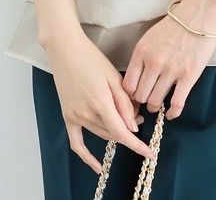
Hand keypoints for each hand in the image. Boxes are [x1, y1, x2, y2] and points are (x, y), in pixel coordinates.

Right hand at [44, 31, 152, 173]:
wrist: (65, 49)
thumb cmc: (91, 58)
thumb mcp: (113, 76)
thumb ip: (124, 103)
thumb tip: (133, 127)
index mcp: (101, 103)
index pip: (122, 133)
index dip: (137, 145)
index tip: (150, 153)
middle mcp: (86, 113)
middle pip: (113, 132)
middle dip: (129, 128)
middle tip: (139, 115)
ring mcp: (75, 116)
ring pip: (101, 134)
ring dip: (115, 131)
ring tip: (126, 117)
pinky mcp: (67, 115)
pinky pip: (77, 142)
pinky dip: (86, 156)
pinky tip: (97, 166)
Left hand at [122, 11, 215, 119]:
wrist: (199, 16)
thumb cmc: (175, 25)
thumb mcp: (150, 37)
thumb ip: (141, 57)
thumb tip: (136, 79)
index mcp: (141, 51)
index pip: (128, 84)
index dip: (130, 94)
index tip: (134, 95)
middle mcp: (153, 62)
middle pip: (140, 96)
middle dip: (141, 102)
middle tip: (146, 101)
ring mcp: (170, 70)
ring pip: (155, 102)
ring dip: (155, 106)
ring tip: (158, 105)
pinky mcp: (188, 76)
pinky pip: (176, 104)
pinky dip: (172, 113)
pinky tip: (171, 113)